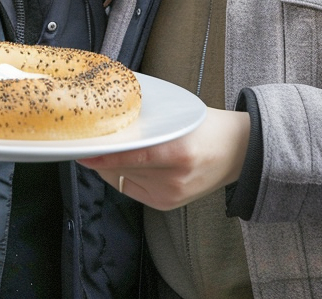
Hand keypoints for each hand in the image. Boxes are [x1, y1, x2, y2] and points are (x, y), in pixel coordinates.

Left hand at [80, 108, 249, 210]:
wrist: (239, 152)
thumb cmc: (208, 127)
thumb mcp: (180, 116)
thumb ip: (149, 122)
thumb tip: (113, 117)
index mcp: (178, 152)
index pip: (131, 156)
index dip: (104, 155)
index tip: (83, 149)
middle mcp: (174, 179)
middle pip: (123, 169)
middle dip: (104, 156)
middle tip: (90, 140)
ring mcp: (170, 195)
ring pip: (124, 180)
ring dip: (111, 166)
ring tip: (106, 148)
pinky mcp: (167, 204)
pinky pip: (132, 190)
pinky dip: (123, 176)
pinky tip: (124, 163)